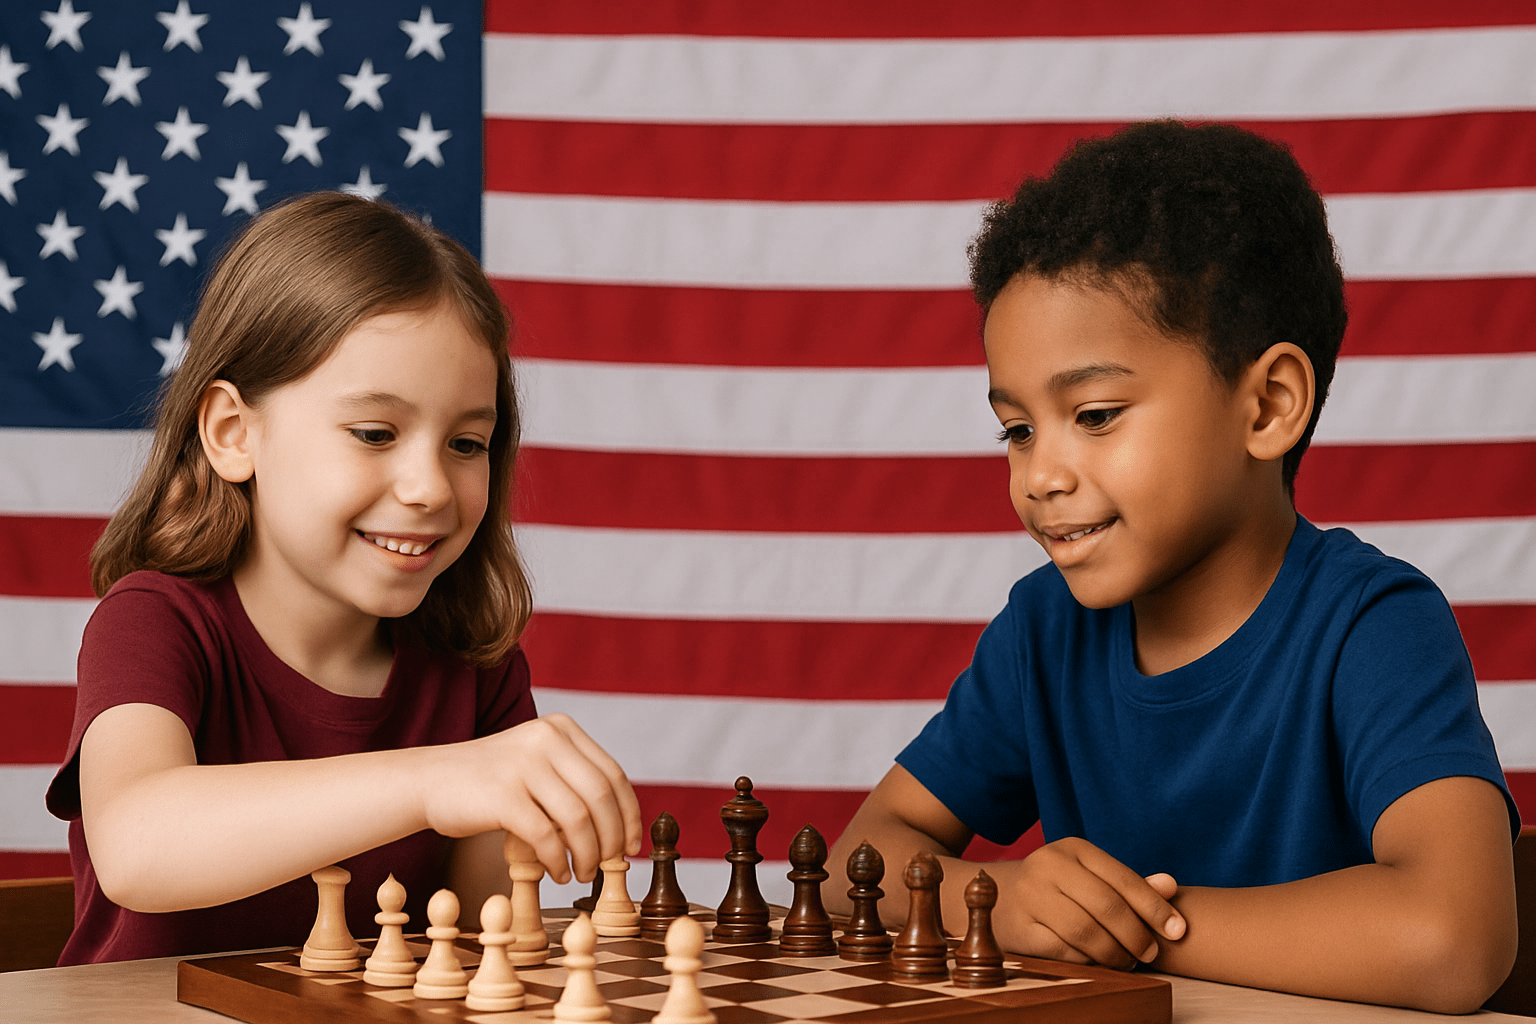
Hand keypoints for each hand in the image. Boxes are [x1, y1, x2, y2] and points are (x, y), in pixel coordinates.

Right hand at [418, 713, 642, 884]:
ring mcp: (523, 765)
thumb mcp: (536, 762)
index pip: (613, 774)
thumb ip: (572, 780)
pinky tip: (557, 873)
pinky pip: (546, 837)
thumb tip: (619, 825)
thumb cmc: (488, 782)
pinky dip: (558, 861)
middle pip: (601, 796)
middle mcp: (545, 739)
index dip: (629, 814)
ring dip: (588, 854)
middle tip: (609, 865)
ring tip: (582, 873)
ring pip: (578, 819)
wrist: (427, 780)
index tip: (631, 844)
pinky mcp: (502, 795)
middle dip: (612, 838)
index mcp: (560, 729)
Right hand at [996, 837, 1184, 969]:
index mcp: (1073, 848)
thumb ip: (1130, 884)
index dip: (1155, 907)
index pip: (1123, 878)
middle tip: (1149, 952)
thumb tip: (1170, 886)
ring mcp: (1029, 896)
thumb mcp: (1092, 876)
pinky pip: (1064, 951)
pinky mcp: (1019, 927)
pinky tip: (1098, 961)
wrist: (1000, 897)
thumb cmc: (1059, 888)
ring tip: (1126, 960)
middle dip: (1136, 934)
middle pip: (1106, 906)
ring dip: (1114, 953)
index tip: (1177, 931)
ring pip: (1085, 931)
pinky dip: (1088, 960)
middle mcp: (1047, 865)